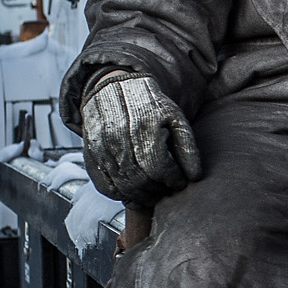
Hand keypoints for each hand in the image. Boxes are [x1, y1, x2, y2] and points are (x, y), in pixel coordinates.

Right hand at [80, 74, 202, 206]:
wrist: (115, 91)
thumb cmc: (150, 107)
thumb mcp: (176, 120)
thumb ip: (188, 148)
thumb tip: (195, 177)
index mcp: (144, 130)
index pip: (160, 169)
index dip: (173, 180)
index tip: (180, 182)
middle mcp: (119, 141)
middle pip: (141, 181)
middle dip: (159, 190)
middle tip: (168, 189)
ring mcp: (102, 151)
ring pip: (124, 188)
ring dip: (142, 196)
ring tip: (154, 191)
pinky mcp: (92, 158)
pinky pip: (106, 187)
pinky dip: (122, 195)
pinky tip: (135, 191)